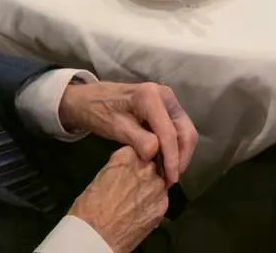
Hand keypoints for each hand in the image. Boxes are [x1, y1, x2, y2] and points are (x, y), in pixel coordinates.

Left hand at [58, 80, 197, 185]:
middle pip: (185, 130)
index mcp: (151, 97)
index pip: (169, 132)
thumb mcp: (114, 126)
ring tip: (168, 174)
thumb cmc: (99, 111)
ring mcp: (168, 102)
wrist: (89, 98)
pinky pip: (177, 130)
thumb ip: (136, 138)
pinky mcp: (167, 109)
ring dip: (180, 154)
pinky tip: (164, 162)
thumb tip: (154, 154)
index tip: (171, 180)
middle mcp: (165, 96)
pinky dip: (174, 147)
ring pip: (184, 131)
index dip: (172, 158)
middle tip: (171, 180)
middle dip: (181, 157)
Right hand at [69, 146, 169, 252]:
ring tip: (138, 199)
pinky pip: (162, 198)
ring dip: (152, 186)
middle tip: (135, 183)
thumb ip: (119, 167)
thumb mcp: (101, 176)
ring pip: (161, 180)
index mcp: (127, 156)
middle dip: (146, 170)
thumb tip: (126, 169)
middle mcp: (146, 167)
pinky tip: (142, 210)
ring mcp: (157, 186)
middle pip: (153, 162)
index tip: (130, 167)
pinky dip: (155, 203)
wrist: (96, 236)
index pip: (139, 148)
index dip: (136, 158)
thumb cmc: (90, 208)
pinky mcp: (163, 205)